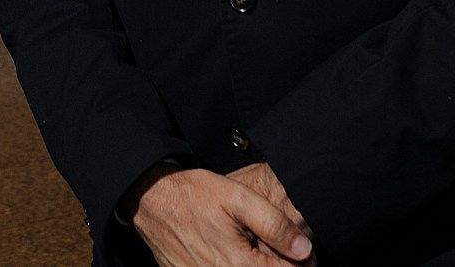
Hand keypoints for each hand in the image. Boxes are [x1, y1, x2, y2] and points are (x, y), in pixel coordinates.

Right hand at [125, 165, 313, 265]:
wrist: (152, 199)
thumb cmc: (193, 194)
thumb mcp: (237, 197)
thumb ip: (273, 223)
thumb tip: (303, 248)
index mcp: (238, 263)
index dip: (297, 264)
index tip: (302, 253)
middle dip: (275, 265)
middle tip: (277, 251)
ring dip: (252, 266)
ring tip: (247, 248)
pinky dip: (230, 266)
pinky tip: (227, 253)